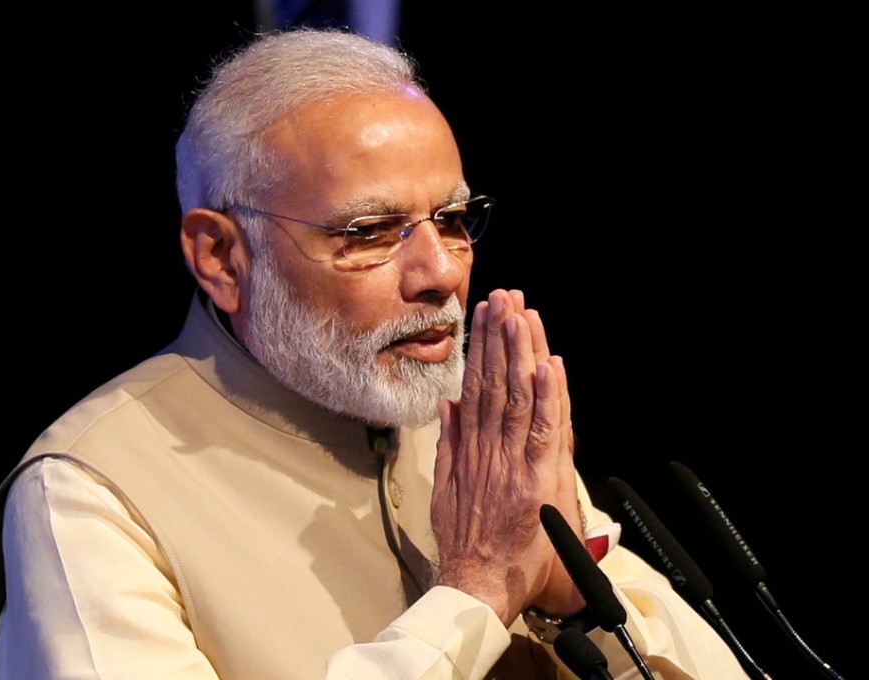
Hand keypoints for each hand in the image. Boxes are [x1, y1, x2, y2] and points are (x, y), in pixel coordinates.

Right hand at [430, 289, 583, 625]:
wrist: (477, 583)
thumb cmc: (465, 543)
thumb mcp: (446, 489)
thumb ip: (449, 445)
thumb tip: (449, 406)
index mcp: (472, 448)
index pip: (480, 386)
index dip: (484, 348)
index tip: (486, 316)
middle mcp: (493, 449)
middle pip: (498, 383)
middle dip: (503, 337)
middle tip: (505, 298)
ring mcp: (514, 462)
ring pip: (519, 398)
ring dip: (522, 355)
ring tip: (522, 316)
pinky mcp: (536, 481)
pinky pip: (544, 432)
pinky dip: (547, 399)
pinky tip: (547, 366)